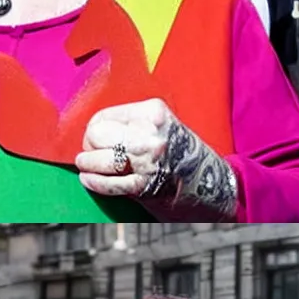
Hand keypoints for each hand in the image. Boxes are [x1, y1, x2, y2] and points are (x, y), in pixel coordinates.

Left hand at [76, 99, 237, 220]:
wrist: (211, 184)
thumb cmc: (183, 153)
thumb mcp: (163, 126)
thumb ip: (134, 123)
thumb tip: (94, 130)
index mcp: (154, 112)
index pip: (104, 116)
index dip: (94, 129)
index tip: (96, 138)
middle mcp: (152, 134)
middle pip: (97, 135)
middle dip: (89, 146)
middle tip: (92, 153)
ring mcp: (148, 161)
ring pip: (99, 159)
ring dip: (88, 165)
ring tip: (87, 166)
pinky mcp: (144, 185)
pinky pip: (107, 183)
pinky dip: (94, 182)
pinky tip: (88, 180)